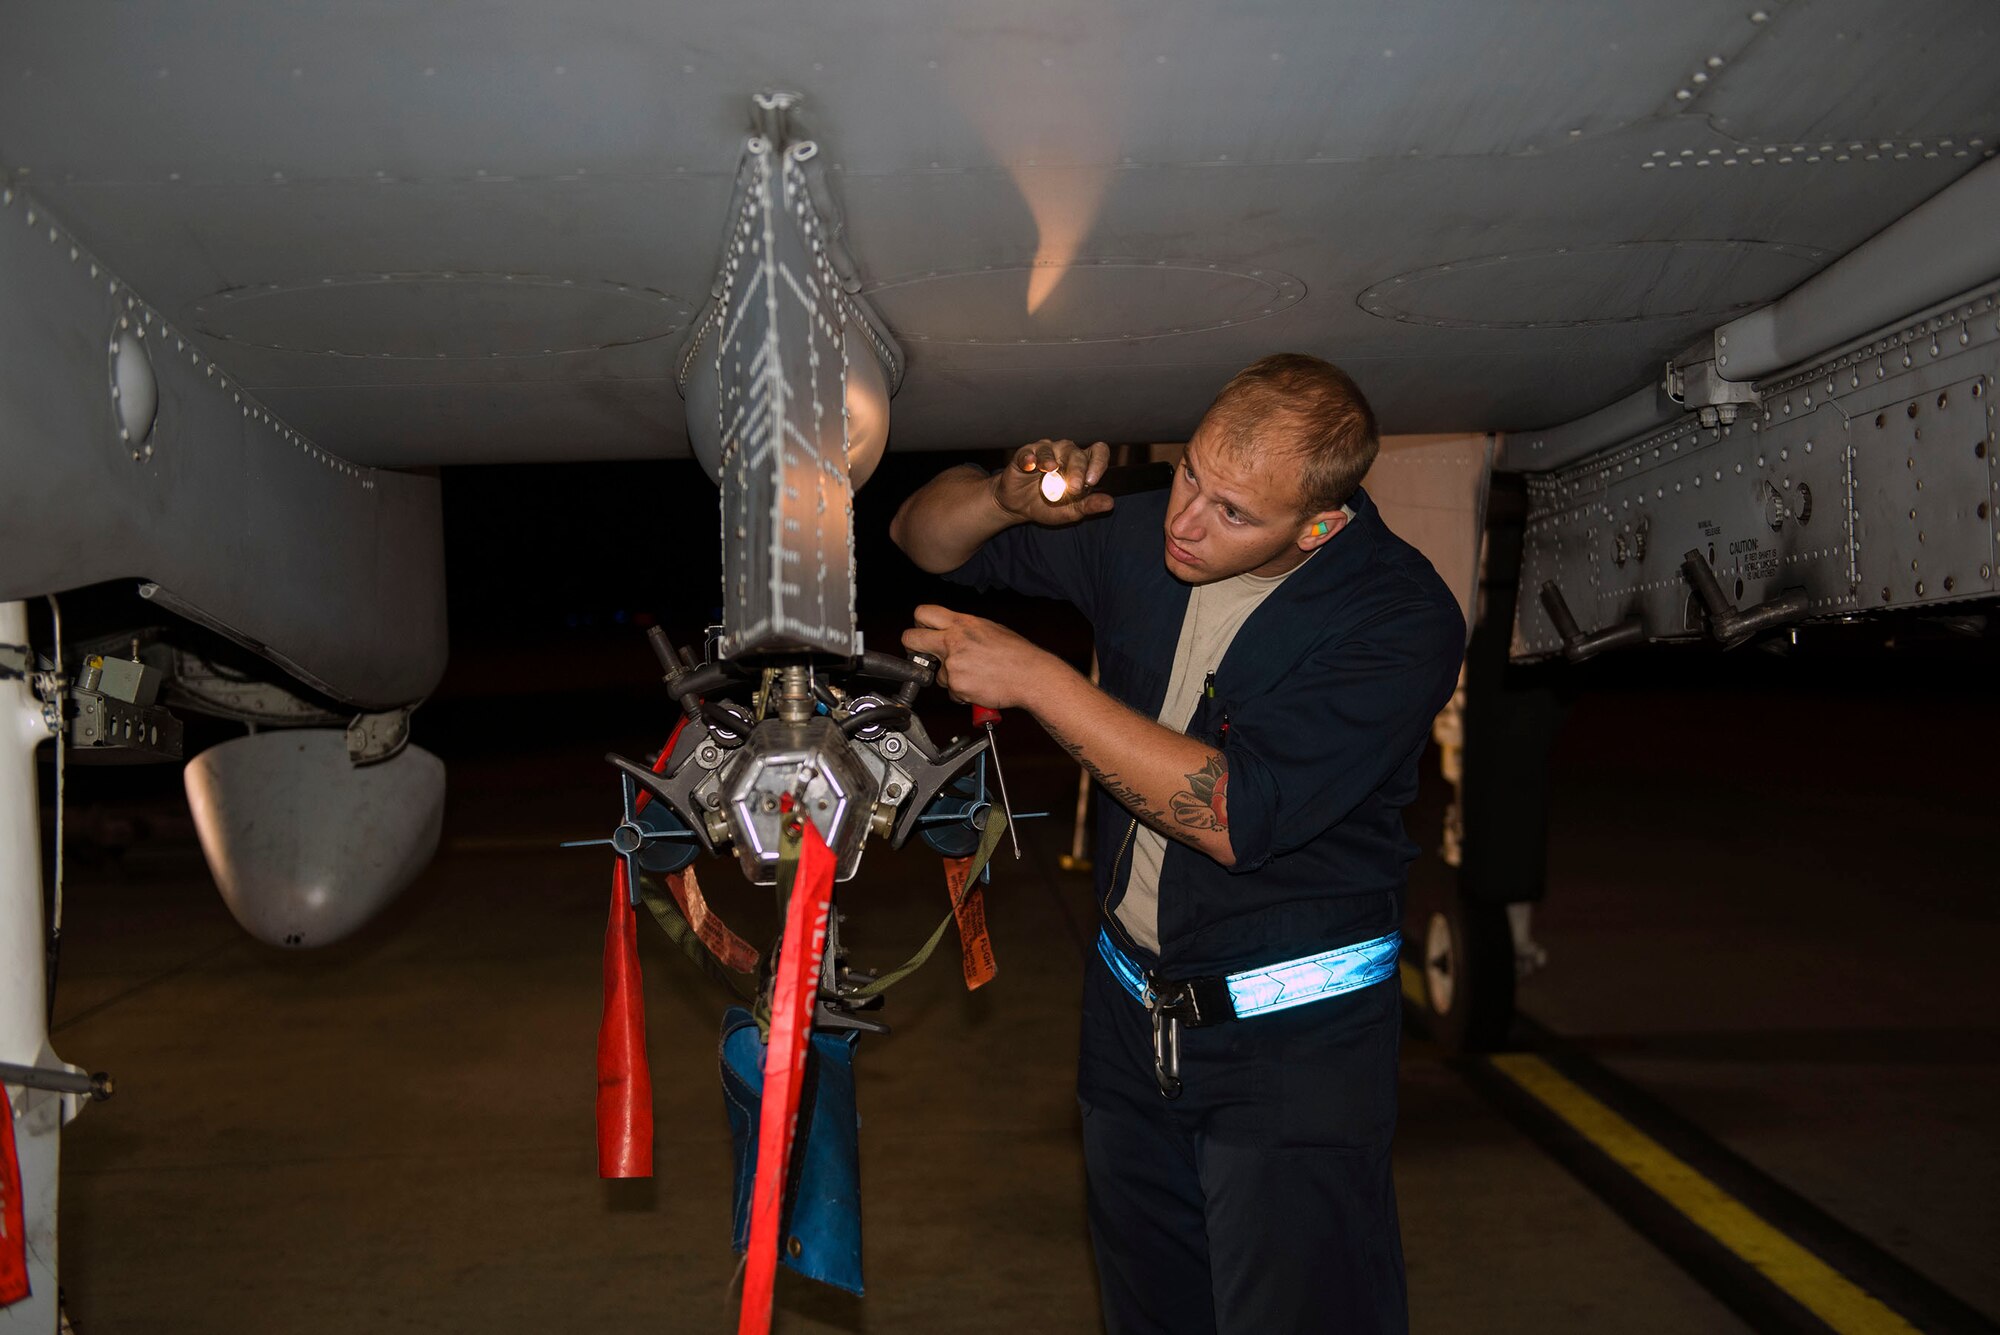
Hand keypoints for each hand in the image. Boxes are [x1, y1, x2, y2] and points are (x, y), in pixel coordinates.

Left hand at [900, 606, 1055, 710]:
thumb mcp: (988, 628)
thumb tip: (948, 633)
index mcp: (961, 623)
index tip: (922, 631)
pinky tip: (979, 685)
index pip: (922, 613)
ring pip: (937, 674)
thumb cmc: (1016, 653)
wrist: (1031, 675)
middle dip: (912, 647)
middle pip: (911, 639)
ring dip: (950, 677)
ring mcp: (952, 664)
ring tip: (976, 674)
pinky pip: (951, 691)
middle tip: (921, 654)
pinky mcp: (956, 686)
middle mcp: (953, 641)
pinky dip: (962, 692)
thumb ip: (963, 630)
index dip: (918, 623)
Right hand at [992, 439, 1114, 524]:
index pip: (1097, 452)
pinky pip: (1028, 452)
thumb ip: (1089, 505)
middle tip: (1073, 488)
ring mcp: (1044, 452)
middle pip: (1075, 453)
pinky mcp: (1025, 455)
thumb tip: (1110, 503)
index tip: (1092, 480)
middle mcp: (1065, 454)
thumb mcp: (1071, 511)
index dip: (1098, 462)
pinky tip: (1030, 465)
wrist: (1019, 508)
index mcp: (1081, 464)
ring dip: (1051, 460)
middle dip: (1076, 470)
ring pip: (1050, 449)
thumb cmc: (1048, 506)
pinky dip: (1029, 458)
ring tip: (1050, 471)